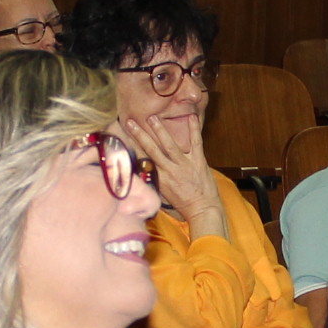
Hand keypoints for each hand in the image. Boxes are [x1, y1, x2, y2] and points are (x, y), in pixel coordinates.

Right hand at [120, 107, 223, 227]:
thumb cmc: (183, 203)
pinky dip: (194, 129)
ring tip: (152, 118)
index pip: (143, 159)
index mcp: (160, 178)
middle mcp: (170, 170)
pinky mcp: (199, 161)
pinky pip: (196, 142)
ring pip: (170, 144)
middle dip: (140, 135)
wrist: (203, 210)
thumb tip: (145, 166)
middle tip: (131, 122)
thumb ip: (156, 177)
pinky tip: (191, 117)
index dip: (133, 146)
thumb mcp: (164, 192)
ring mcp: (185, 164)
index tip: (124, 135)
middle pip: (152, 149)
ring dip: (160, 130)